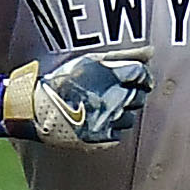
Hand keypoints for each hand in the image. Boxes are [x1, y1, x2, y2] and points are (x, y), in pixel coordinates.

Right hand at [4, 46, 151, 146]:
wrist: (37, 108)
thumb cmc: (63, 80)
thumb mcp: (91, 60)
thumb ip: (124, 55)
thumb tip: (152, 52)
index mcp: (110, 76)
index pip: (142, 75)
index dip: (141, 77)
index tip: (137, 79)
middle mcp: (112, 98)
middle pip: (139, 97)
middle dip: (133, 94)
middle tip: (117, 92)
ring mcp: (108, 119)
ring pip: (130, 117)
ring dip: (122, 111)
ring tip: (103, 106)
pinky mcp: (101, 137)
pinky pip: (118, 133)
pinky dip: (111, 127)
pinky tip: (97, 119)